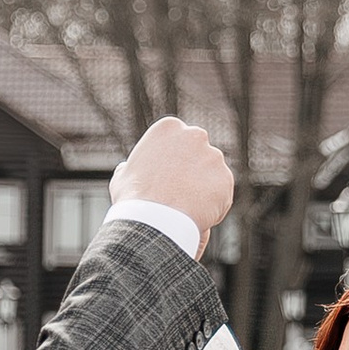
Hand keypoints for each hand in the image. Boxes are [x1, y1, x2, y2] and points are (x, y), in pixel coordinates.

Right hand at [113, 116, 233, 242]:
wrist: (154, 221)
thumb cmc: (134, 199)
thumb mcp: (122, 177)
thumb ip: (130, 168)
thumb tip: (127, 168)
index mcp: (169, 128)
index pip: (179, 141)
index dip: (175, 160)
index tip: (169, 177)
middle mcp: (194, 135)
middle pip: (199, 153)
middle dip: (194, 169)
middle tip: (181, 193)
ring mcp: (213, 156)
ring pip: (212, 172)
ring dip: (205, 187)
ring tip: (188, 208)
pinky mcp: (225, 178)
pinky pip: (222, 192)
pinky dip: (215, 203)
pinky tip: (199, 215)